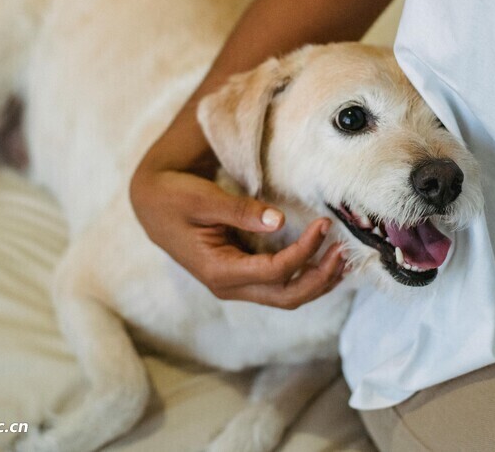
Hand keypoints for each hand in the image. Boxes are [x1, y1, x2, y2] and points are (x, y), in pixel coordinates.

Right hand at [130, 169, 345, 308]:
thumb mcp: (203, 199)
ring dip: (318, 281)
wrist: (151, 204)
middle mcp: (229, 285)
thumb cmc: (175, 197)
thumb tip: (278, 219)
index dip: (304, 251)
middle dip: (320, 277)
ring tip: (343, 258)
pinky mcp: (241, 275)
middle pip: (287, 296)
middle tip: (343, 250)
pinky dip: (305, 276)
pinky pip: (280, 285)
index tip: (323, 224)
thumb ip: (239, 211)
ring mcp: (236, 284)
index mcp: (219, 270)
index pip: (275, 271)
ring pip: (286, 296)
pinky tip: (324, 260)